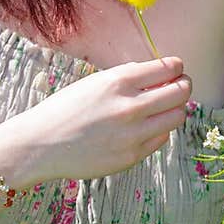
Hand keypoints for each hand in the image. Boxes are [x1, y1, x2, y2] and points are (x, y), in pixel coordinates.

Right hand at [0, 56, 191, 185]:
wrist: (40, 144)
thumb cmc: (65, 110)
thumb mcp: (95, 83)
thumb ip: (128, 79)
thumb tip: (162, 76)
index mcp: (119, 81)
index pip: (168, 68)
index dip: (176, 67)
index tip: (176, 70)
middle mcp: (130, 106)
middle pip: (180, 92)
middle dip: (183, 86)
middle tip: (179, 87)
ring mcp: (133, 134)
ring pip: (177, 117)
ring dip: (175, 109)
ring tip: (163, 108)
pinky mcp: (132, 156)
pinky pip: (161, 138)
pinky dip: (158, 130)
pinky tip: (144, 128)